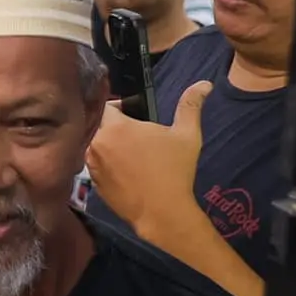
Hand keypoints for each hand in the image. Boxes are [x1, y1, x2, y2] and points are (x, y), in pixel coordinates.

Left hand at [85, 81, 209, 238]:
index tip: (132, 113)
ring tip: (132, 153)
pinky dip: (107, 163)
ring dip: (109, 144)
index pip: (106, 106)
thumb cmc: (175, 170)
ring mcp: (91, 164)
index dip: (118, 107)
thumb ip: (190, 105)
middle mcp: (96, 143)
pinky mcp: (92, 182)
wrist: (162, 212)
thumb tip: (204, 83)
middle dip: (114, 126)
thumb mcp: (187, 134)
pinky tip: (126, 170)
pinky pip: (96, 164)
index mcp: (115, 128)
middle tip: (136, 135)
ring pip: (96, 145)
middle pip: (99, 125)